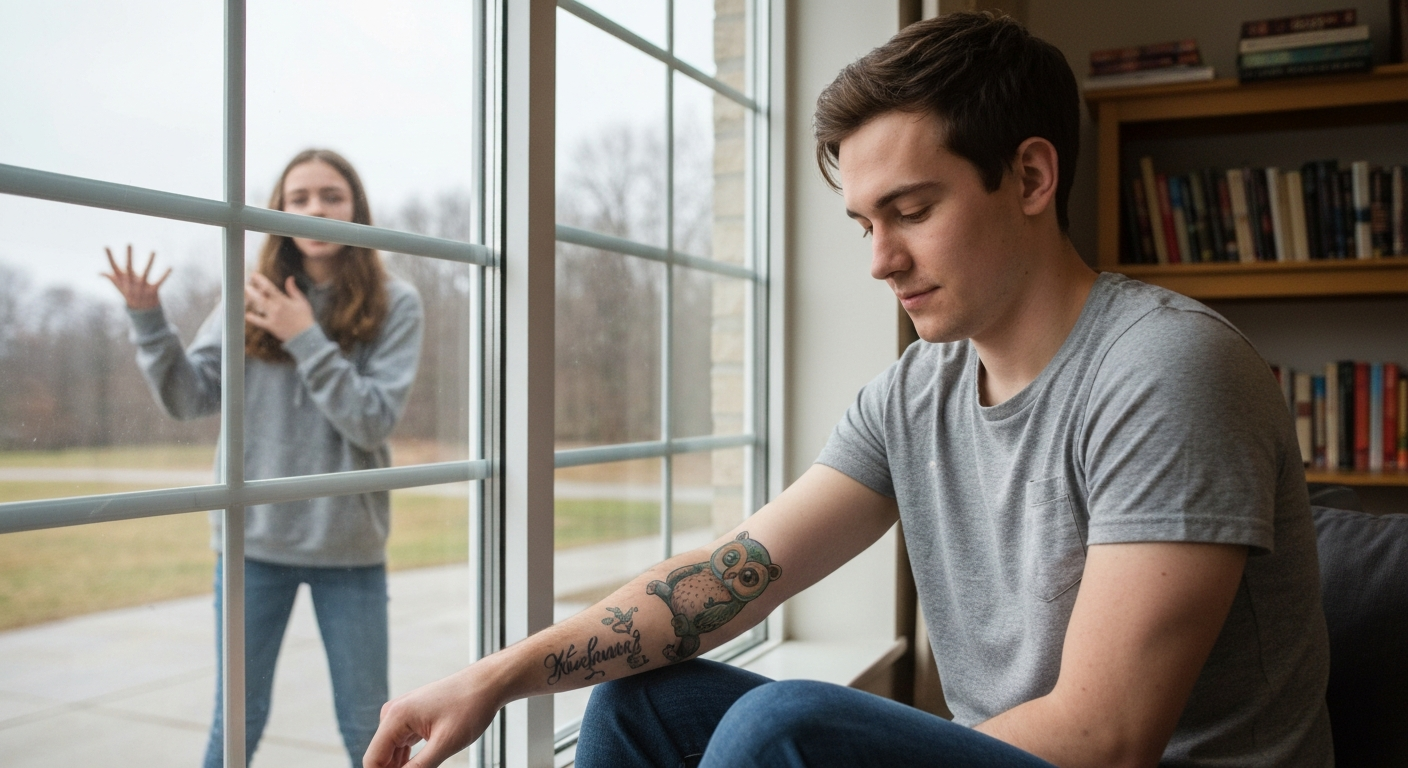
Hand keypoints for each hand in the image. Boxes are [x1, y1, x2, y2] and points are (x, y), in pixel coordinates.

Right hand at [101, 245, 170, 309]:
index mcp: (122, 280)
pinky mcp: (152, 291)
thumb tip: (98, 272)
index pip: (113, 267)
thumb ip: (110, 277)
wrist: (141, 312)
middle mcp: (131, 283)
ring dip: (150, 262)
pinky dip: (165, 275)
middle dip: (129, 256)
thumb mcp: (119, 286)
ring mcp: (141, 287)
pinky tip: (170, 267)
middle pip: (129, 268)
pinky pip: (159, 281)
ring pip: (146, 273)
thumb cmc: (129, 294)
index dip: (109, 257)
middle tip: (129, 243)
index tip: (106, 246)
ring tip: (154, 251)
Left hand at [244, 273, 315, 341]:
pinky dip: (252, 318)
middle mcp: (276, 308)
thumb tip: (290, 278)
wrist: (306, 336)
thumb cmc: (305, 318)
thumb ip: (293, 290)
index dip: (260, 280)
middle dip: (252, 290)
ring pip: (259, 306)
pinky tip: (247, 315)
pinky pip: (259, 322)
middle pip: (260, 296)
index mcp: (284, 300)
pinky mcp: (271, 326)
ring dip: (251, 299)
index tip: (254, 275)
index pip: (269, 287)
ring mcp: (273, 317)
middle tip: (245, 285)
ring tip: (246, 294)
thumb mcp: (302, 302)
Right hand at [364, 665, 502, 767]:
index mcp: (395, 717)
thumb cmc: (470, 706)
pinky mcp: (411, 719)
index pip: (373, 760)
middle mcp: (393, 714)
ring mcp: (401, 715)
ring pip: (391, 753)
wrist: (486, 684)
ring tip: (425, 767)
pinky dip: (407, 760)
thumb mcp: (445, 744)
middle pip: (381, 757)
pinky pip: (401, 746)